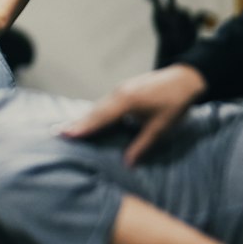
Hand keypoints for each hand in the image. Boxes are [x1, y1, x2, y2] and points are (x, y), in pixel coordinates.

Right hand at [60, 63, 206, 164]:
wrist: (185, 79)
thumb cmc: (175, 103)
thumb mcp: (160, 127)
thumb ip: (142, 145)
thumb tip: (128, 165)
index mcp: (127, 101)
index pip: (100, 118)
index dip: (83, 128)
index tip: (66, 135)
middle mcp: (119, 93)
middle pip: (94, 111)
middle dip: (76, 123)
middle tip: (57, 133)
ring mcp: (121, 88)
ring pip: (98, 106)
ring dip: (84, 117)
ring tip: (67, 128)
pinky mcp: (124, 88)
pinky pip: (105, 102)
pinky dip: (95, 112)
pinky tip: (88, 119)